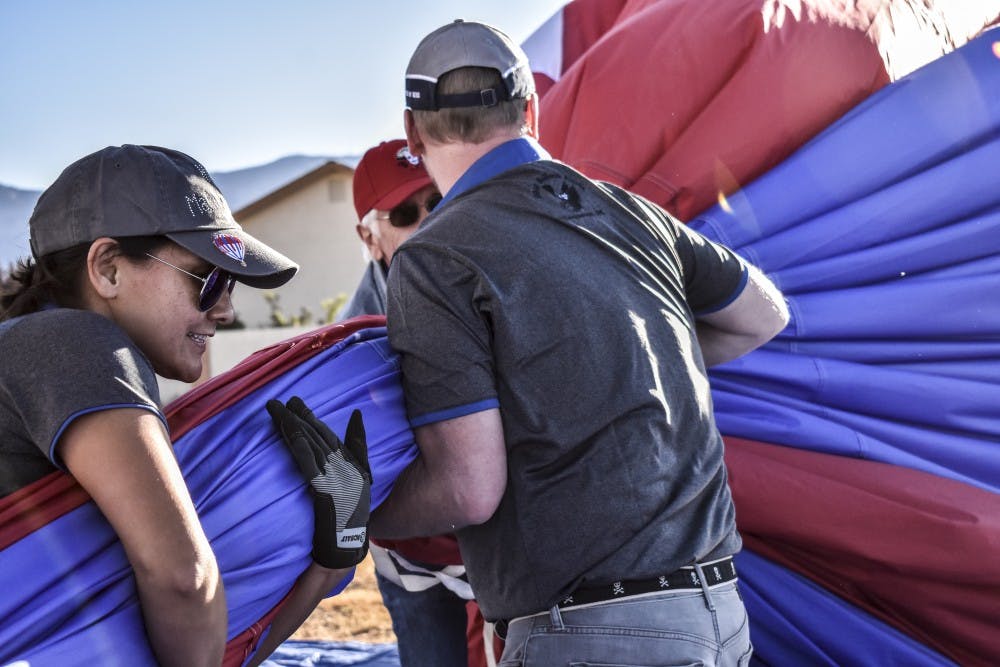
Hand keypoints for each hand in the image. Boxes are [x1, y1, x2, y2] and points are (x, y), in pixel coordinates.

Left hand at [266, 397, 371, 568]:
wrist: (345, 553)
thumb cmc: (346, 527)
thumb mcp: (355, 494)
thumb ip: (349, 472)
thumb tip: (343, 453)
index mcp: (357, 469)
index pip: (333, 438)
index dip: (314, 420)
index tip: (299, 404)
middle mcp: (351, 470)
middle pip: (322, 436)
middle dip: (302, 416)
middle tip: (285, 399)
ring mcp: (341, 480)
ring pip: (314, 445)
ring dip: (294, 425)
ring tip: (278, 409)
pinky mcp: (328, 492)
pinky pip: (310, 465)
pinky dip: (299, 447)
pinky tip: (287, 433)